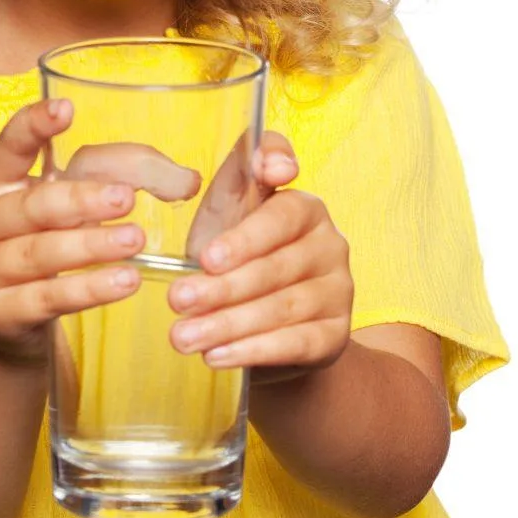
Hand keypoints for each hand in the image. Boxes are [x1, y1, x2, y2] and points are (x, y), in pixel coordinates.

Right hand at [0, 98, 199, 367]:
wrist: (9, 318)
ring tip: (135, 240)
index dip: (32, 126)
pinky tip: (125, 280)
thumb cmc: (45, 244)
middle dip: (81, 200)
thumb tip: (186, 181)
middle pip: (32, 206)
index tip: (66, 109)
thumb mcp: (67, 207)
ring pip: (40, 253)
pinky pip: (49, 297)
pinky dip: (89, 289)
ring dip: (91, 245)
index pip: (8, 146)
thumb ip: (114, 181)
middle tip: (126, 198)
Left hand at [168, 132, 353, 384]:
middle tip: (177, 300)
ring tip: (185, 336)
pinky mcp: (336, 335)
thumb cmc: (239, 253)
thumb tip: (270, 161)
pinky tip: (216, 356)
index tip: (206, 256)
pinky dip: (253, 351)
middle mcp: (331, 245)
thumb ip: (242, 173)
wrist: (266, 321)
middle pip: (275, 267)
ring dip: (228, 324)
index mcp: (305, 207)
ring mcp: (340, 290)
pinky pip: (296, 344)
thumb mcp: (231, 208)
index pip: (281, 216)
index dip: (245, 237)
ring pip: (282, 308)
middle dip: (220, 287)